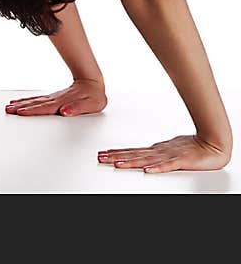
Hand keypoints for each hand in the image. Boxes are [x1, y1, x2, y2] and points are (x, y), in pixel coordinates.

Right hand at [5, 79, 106, 116]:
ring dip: (21, 103)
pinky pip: (36, 99)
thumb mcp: (90, 105)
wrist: (92, 83)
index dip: (32, 111)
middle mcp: (54, 100)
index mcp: (62, 103)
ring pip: (33, 101)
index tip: (20, 112)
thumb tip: (64, 112)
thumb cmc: (93, 97)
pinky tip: (19, 101)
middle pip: (35, 104)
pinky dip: (26, 100)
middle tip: (8, 110)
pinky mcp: (52, 97)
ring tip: (9, 106)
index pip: (44, 108)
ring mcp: (52, 98)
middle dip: (21, 107)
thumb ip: (76, 108)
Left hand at [98, 135, 229, 172]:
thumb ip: (154, 154)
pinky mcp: (182, 161)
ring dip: (131, 162)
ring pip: (147, 160)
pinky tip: (147, 170)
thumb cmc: (190, 147)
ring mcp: (169, 155)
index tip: (102, 153)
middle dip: (116, 157)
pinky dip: (157, 168)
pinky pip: (169, 166)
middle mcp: (159, 151)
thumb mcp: (167, 150)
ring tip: (116, 164)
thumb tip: (139, 155)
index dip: (117, 153)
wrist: (212, 143)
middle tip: (101, 158)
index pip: (132, 151)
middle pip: (134, 155)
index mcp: (155, 150)